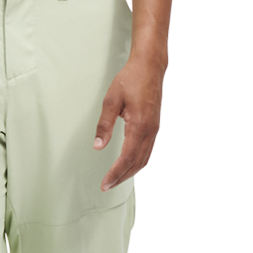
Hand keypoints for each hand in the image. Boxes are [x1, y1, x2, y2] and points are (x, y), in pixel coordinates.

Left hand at [93, 59, 164, 191]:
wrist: (150, 67)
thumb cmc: (131, 79)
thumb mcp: (111, 100)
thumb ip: (104, 124)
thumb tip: (98, 145)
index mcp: (139, 125)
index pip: (127, 158)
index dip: (115, 174)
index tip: (105, 183)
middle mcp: (150, 131)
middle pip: (136, 163)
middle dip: (121, 177)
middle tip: (107, 186)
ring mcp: (154, 130)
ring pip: (144, 160)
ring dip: (129, 172)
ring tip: (115, 179)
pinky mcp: (154, 128)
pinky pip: (147, 152)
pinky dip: (137, 163)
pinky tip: (128, 166)